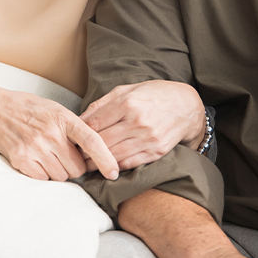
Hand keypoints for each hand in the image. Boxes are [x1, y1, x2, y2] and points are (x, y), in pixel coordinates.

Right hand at [0, 86, 118, 180]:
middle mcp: (51, 133)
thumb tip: (96, 150)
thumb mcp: (57, 110)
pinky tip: (38, 161)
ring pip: (62, 176)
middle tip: (66, 156)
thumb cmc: (31, 109)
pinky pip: (43, 180)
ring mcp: (35, 147)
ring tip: (49, 156)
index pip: (91, 140)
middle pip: (78, 168)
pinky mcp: (21, 159)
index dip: (106, 158)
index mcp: (64, 118)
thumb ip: (75, 128)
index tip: (114, 172)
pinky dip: (44, 175)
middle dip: (76, 167)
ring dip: (60, 172)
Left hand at [81, 80, 204, 169]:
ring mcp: (148, 138)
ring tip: (86, 164)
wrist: (186, 106)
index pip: (94, 123)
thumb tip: (80, 118)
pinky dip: (115, 167)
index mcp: (128, 103)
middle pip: (101, 142)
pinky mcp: (157, 151)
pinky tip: (106, 166)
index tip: (71, 139)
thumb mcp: (127, 90)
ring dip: (97, 163)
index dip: (79, 133)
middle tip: (74, 155)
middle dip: (84, 151)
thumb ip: (103, 103)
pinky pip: (130, 163)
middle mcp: (137, 121)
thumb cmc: (153, 95)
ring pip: (114, 156)